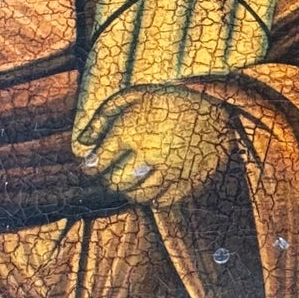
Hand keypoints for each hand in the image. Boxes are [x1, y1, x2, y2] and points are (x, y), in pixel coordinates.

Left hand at [73, 84, 233, 206]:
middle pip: (115, 183)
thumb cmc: (168, 98)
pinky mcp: (188, 182)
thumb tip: (82, 142)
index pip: (97, 164)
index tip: (93, 164)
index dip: (91, 166)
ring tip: (132, 177)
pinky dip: (153, 197)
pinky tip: (153, 181)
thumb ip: (103, 117)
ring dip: (129, 190)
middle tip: (112, 171)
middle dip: (109, 179)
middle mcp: (147, 154)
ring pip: (137, 196)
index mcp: (130, 131)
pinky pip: (161, 202)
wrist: (216, 104)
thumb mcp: (133, 95)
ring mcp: (169, 171)